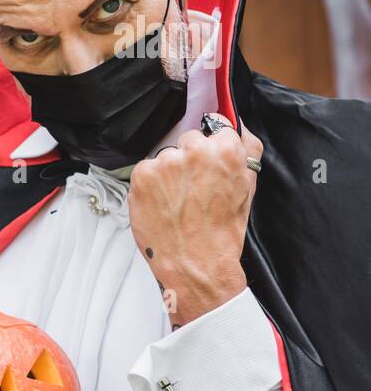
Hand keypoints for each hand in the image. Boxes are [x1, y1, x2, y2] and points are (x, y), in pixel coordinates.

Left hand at [129, 114, 261, 326]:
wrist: (195, 262)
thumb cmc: (222, 229)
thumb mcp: (248, 187)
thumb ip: (247, 151)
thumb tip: (238, 129)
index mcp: (225, 150)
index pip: (216, 128)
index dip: (214, 147)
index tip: (209, 163)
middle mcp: (193, 151)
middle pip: (189, 140)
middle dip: (190, 159)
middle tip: (194, 188)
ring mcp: (164, 162)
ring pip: (166, 156)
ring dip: (169, 172)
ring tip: (177, 200)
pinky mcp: (142, 175)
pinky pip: (146, 170)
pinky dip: (151, 184)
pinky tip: (162, 203)